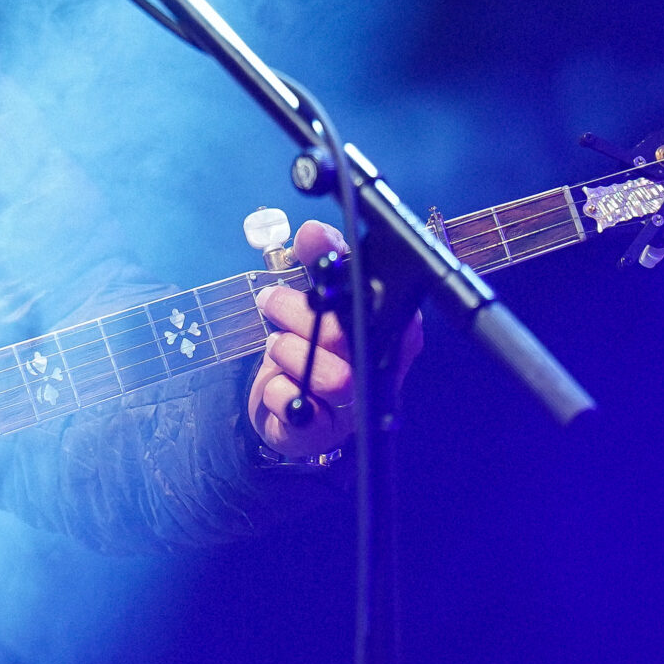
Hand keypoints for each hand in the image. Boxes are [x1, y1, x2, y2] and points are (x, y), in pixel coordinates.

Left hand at [246, 220, 425, 458]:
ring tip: (276, 344)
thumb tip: (314, 232)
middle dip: (296, 310)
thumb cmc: (311, 344)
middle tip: (271, 300)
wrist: (289, 404)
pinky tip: (279, 383)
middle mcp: (381, 366)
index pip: (379, 295)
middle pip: (346, 333)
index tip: (314, 256)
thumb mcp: (316, 294)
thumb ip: (319, 259)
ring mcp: (356, 403)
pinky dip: (279, 392)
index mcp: (392, 327)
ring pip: (332, 376)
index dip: (341, 272)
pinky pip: (300, 410)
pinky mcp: (324, 432)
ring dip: (289, 351)